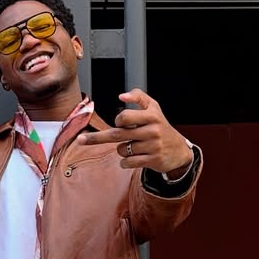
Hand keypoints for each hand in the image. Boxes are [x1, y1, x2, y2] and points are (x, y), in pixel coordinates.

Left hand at [77, 88, 191, 172]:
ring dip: (123, 149)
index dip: (118, 120)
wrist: (178, 150)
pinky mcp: (152, 160)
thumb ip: (138, 97)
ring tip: (136, 146)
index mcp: (151, 115)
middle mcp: (152, 130)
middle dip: (96, 138)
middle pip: (117, 134)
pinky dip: (126, 162)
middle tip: (80, 140)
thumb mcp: (153, 108)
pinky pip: (127, 162)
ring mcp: (152, 146)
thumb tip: (121, 96)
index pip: (124, 117)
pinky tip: (135, 158)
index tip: (120, 122)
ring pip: (122, 149)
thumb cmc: (160, 126)